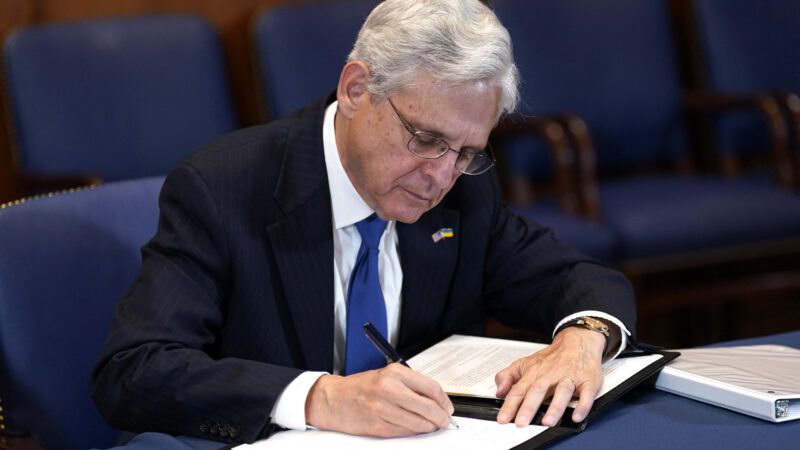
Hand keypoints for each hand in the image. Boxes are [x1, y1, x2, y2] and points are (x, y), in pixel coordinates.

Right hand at [305, 363, 453, 436]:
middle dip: (441, 417)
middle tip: (444, 420)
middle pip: (428, 407)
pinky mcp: (378, 426)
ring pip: (418, 423)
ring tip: (431, 426)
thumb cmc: (361, 387)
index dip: (444, 401)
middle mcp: (389, 389)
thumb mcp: (387, 376)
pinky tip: (415, 429)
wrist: (334, 399)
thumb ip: (411, 385)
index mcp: (394, 373)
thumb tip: (436, 400)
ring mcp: (383, 409)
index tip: (448, 407)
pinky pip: (405, 432)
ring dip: (429, 427)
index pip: (431, 387)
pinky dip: (414, 432)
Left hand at [494, 327, 604, 426]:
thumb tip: (499, 391)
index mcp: (534, 374)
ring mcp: (570, 378)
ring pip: (562, 392)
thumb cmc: (551, 358)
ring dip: (555, 407)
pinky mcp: (587, 382)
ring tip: (547, 422)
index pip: (519, 391)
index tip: (503, 419)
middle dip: (529, 408)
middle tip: (521, 423)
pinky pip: (586, 394)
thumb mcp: (524, 363)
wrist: (577, 342)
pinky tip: (576, 416)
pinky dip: (582, 405)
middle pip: (538, 391)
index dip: (510, 406)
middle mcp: (551, 376)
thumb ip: (508, 376)